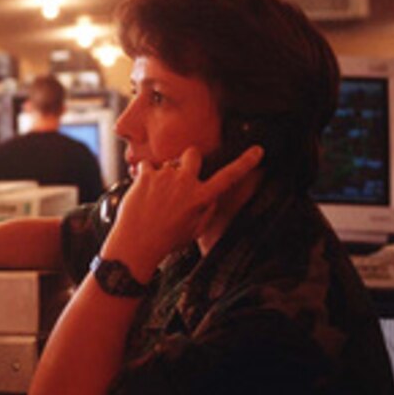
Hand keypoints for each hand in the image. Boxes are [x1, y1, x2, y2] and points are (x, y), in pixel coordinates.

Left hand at [103, 145, 263, 278]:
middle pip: (194, 153)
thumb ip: (206, 210)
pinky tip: (143, 191)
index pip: (229, 176)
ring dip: (164, 173)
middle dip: (189, 159)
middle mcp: (185, 183)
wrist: (136, 244)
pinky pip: (147, 165)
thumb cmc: (166, 240)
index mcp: (201, 198)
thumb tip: (210, 195)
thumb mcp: (195, 230)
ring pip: (168, 162)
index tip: (257, 150)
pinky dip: (145, 175)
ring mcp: (165, 177)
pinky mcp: (146, 176)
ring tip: (156, 195)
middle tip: (181, 174)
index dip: (245, 163)